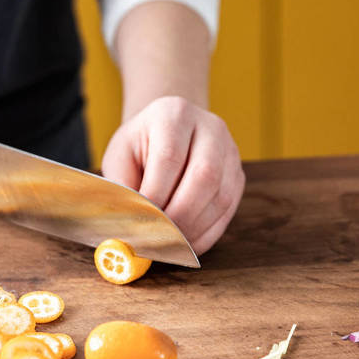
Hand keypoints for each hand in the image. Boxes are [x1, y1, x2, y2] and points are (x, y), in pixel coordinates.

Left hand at [102, 96, 244, 254]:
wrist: (168, 132)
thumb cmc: (140, 146)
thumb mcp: (121, 157)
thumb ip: (123, 186)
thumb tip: (129, 224)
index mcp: (174, 114)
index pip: (169, 157)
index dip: (155, 194)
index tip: (140, 220)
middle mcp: (210, 128)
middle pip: (204, 176)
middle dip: (179, 215)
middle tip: (157, 237)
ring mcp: (230, 152)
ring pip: (221, 197)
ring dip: (193, 228)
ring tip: (169, 244)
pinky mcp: (238, 176)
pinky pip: (228, 211)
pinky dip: (206, 233)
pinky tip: (185, 243)